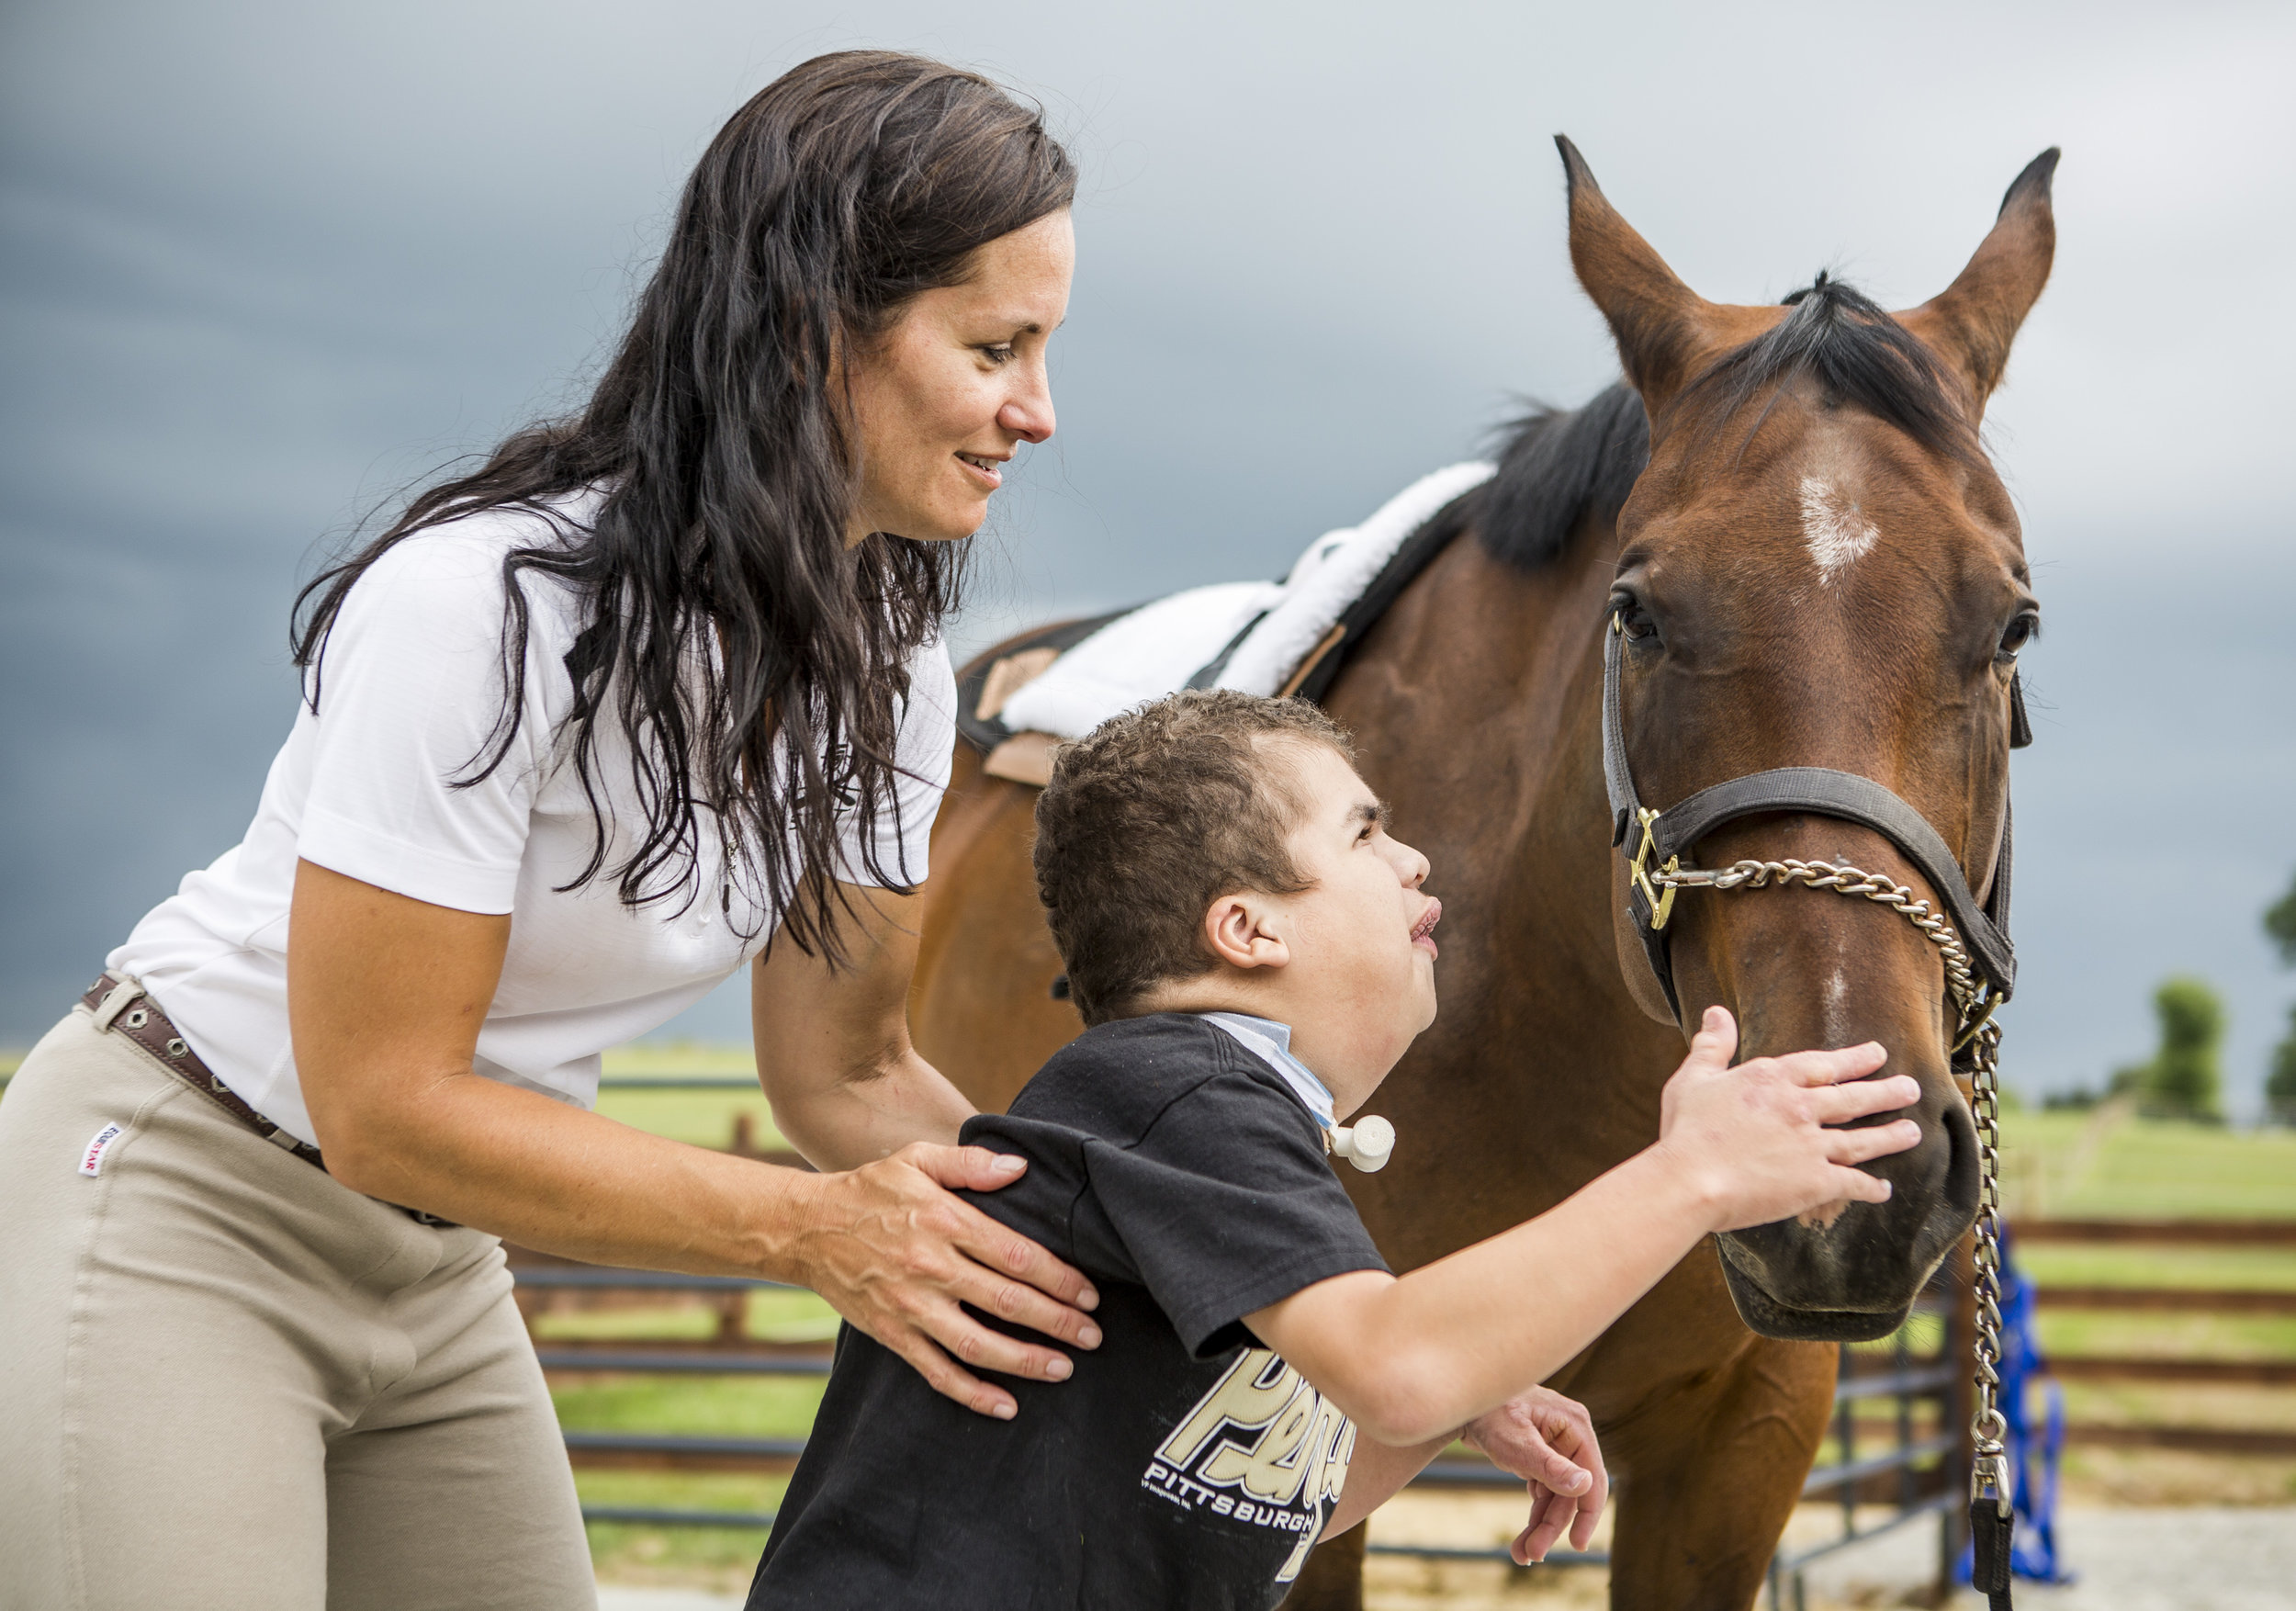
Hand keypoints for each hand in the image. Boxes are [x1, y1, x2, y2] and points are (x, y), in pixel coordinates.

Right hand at [792, 1142, 1101, 1418]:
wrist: (806, 1229)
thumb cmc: (870, 1190)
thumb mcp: (917, 1159)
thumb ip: (970, 1165)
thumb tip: (1019, 1168)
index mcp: (944, 1221)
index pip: (1017, 1255)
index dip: (1060, 1278)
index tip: (1089, 1294)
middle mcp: (931, 1267)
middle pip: (1008, 1302)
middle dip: (1058, 1323)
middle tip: (1092, 1337)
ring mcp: (910, 1306)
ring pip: (977, 1345)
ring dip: (1025, 1362)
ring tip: (1062, 1369)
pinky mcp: (892, 1334)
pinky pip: (937, 1372)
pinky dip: (972, 1394)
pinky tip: (1005, 1406)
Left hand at [1461, 1388, 1607, 1562]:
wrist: (1457, 1404)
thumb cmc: (1486, 1412)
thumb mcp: (1516, 1442)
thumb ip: (1550, 1466)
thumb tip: (1585, 1485)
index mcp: (1574, 1426)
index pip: (1593, 1477)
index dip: (1587, 1514)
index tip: (1578, 1545)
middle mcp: (1569, 1437)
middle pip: (1570, 1493)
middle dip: (1551, 1526)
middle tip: (1532, 1554)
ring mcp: (1554, 1449)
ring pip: (1556, 1498)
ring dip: (1541, 1528)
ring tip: (1521, 1555)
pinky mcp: (1539, 1458)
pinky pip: (1543, 1493)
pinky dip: (1534, 1516)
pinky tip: (1522, 1540)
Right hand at [1655, 1007, 1922, 1232]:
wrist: (1691, 1180)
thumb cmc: (1686, 1131)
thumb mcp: (1694, 1078)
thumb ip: (1712, 1046)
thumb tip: (1717, 1012)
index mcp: (1772, 1079)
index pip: (1823, 1064)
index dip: (1854, 1059)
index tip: (1878, 1054)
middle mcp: (1800, 1107)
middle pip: (1853, 1097)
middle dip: (1886, 1092)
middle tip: (1911, 1089)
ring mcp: (1812, 1145)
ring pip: (1862, 1139)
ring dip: (1890, 1136)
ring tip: (1913, 1132)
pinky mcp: (1816, 1182)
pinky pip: (1852, 1183)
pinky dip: (1871, 1187)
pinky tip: (1884, 1189)